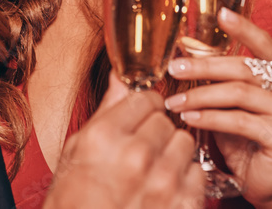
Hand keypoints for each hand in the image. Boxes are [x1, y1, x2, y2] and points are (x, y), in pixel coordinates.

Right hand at [44, 73, 204, 208]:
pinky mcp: (182, 205)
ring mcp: (163, 183)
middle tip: (140, 150)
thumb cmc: (74, 202)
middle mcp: (136, 156)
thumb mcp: (76, 152)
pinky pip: (197, 173)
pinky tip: (165, 188)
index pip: (144, 98)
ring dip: (172, 153)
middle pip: (165, 120)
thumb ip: (106, 110)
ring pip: (185, 142)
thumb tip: (121, 76)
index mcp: (105, 138)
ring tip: (153, 169)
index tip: (138, 118)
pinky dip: (185, 179)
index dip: (141, 108)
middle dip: (154, 131)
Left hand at [165, 9, 271, 206]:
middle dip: (204, 67)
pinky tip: (189, 118)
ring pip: (238, 94)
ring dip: (200, 96)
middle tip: (174, 68)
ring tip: (174, 101)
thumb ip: (218, 74)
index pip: (265, 43)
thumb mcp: (230, 99)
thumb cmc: (245, 134)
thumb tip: (186, 47)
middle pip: (243, 68)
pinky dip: (209, 118)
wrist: (265, 178)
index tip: (221, 13)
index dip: (244, 28)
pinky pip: (239, 121)